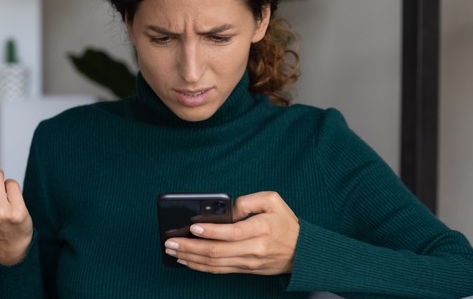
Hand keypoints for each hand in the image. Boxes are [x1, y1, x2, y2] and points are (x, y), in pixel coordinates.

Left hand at [164, 191, 298, 274]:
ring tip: (172, 251)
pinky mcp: (244, 270)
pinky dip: (200, 267)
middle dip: (190, 247)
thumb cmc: (286, 223)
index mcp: (261, 228)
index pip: (232, 233)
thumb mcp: (273, 201)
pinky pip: (219, 270)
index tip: (193, 227)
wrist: (302, 252)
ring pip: (215, 264)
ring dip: (190, 258)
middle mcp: (254, 249)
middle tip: (170, 242)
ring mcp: (248, 262)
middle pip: (217, 252)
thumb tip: (227, 209)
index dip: (211, 231)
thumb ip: (248, 200)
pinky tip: (186, 260)